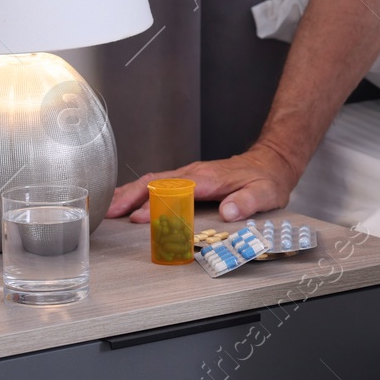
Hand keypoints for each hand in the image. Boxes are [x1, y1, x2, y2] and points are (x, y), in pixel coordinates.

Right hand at [106, 143, 298, 223]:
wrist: (272, 161)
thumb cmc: (267, 179)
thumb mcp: (265, 193)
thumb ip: (248, 202)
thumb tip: (229, 211)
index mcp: (208, 178)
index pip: (174, 191)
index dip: (154, 204)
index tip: (137, 218)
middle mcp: (194, 173)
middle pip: (154, 182)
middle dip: (129, 196)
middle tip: (108, 212)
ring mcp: (189, 174)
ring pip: (152, 181)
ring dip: (129, 193)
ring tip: (108, 208)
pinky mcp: (188, 178)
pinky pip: (158, 182)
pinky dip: (139, 190)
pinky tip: (128, 200)